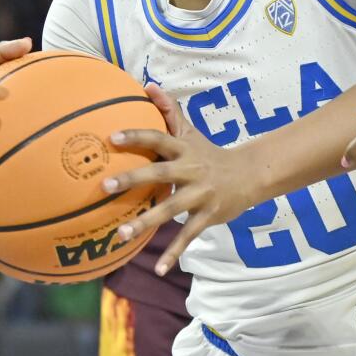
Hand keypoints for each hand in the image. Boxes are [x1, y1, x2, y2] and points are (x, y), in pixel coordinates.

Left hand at [101, 84, 254, 276]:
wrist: (249, 175)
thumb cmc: (210, 153)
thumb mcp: (191, 132)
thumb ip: (169, 110)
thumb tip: (148, 85)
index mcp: (185, 149)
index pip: (158, 138)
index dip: (137, 136)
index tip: (111, 137)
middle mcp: (192, 170)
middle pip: (160, 172)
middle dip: (133, 178)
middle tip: (105, 186)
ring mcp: (201, 194)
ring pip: (171, 209)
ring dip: (146, 221)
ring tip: (121, 234)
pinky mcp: (208, 216)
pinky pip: (189, 236)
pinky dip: (174, 254)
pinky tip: (159, 270)